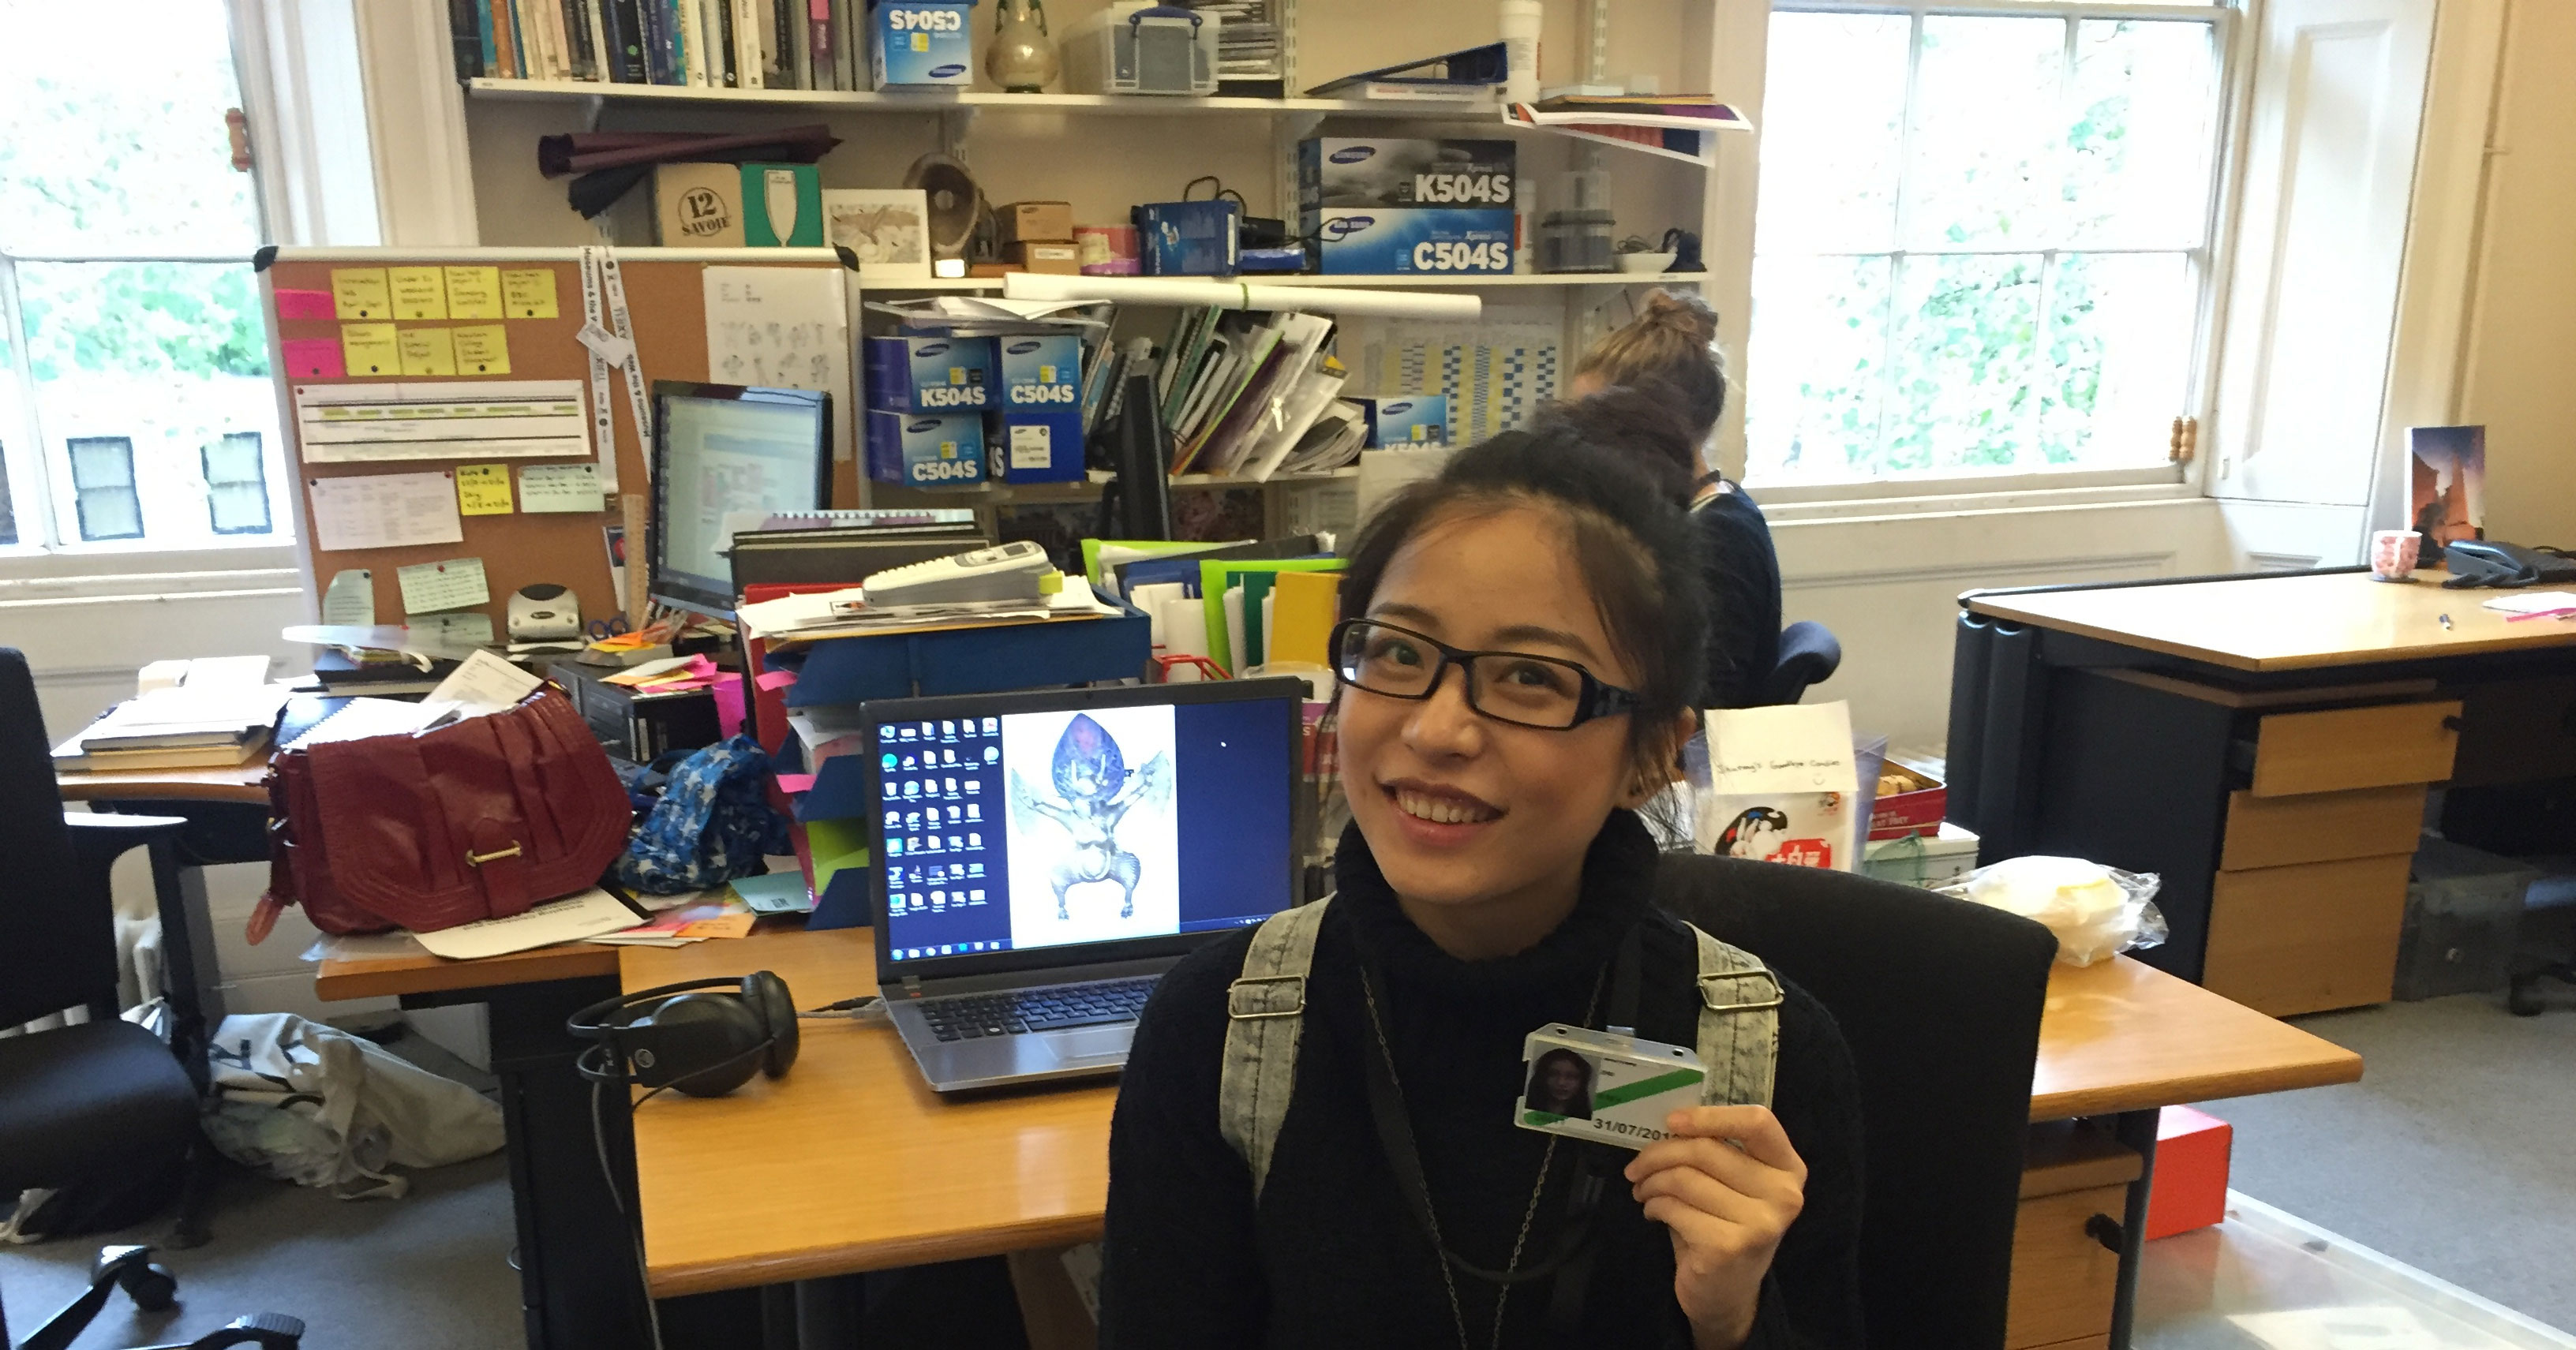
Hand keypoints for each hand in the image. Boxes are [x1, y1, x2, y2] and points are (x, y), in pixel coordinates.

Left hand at [1623, 1105, 1806, 1349]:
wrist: (1727, 1293)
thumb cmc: (1725, 1226)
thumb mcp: (1732, 1185)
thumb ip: (1715, 1151)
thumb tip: (1667, 1125)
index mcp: (1788, 1168)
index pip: (1757, 1122)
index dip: (1710, 1116)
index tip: (1672, 1121)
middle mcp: (1783, 1194)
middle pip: (1706, 1150)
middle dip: (1659, 1154)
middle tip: (1637, 1167)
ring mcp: (1760, 1223)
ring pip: (1684, 1178)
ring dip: (1651, 1182)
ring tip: (1644, 1191)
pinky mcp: (1729, 1247)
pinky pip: (1674, 1208)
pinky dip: (1654, 1206)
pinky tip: (1653, 1213)